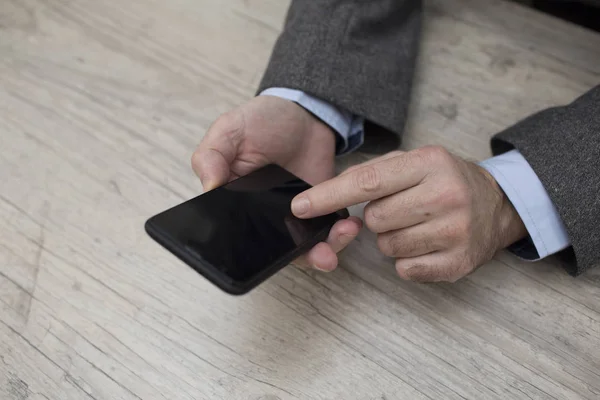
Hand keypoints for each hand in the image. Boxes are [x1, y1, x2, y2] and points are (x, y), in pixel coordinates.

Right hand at [192, 95, 361, 270]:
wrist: (303, 114)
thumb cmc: (261, 121)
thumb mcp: (228, 130)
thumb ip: (211, 156)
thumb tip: (208, 187)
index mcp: (234, 204)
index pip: (237, 238)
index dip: (252, 253)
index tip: (269, 255)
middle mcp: (262, 217)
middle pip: (275, 252)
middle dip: (297, 258)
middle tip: (321, 256)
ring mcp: (293, 217)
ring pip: (303, 248)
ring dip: (324, 251)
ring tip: (341, 236)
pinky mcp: (319, 212)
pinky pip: (325, 234)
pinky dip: (338, 235)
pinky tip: (348, 224)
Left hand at [291, 146, 526, 281]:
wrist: (497, 205)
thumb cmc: (444, 180)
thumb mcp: (414, 161)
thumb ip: (372, 171)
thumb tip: (328, 192)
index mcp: (429, 163)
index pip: (367, 182)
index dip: (329, 196)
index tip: (300, 207)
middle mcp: (445, 195)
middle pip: (374, 219)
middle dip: (377, 217)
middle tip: (401, 209)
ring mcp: (455, 231)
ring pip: (388, 246)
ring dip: (392, 239)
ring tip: (416, 224)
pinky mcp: (459, 262)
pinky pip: (406, 269)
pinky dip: (407, 259)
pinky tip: (426, 243)